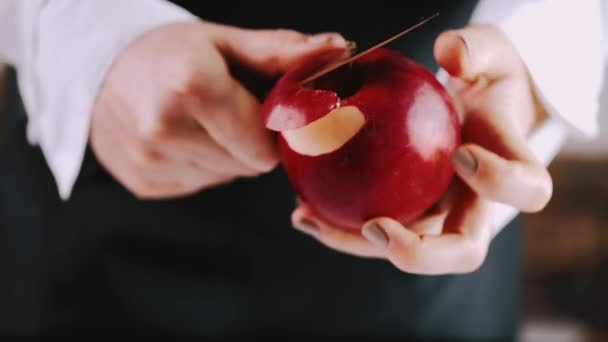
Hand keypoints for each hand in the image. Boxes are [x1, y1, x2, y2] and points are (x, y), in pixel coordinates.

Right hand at [90, 20, 349, 198]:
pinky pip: (200, 184)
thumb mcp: (224, 41)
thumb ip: (283, 51)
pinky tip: (182, 138)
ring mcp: (151, 162)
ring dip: (226, 155)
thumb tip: (340, 50)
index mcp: (192, 87)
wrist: (97, 66)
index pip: (266, 142)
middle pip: (249, 165)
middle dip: (250, 142)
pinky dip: (201, 165)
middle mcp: (166, 130)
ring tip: (201, 122)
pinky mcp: (145, 183)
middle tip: (228, 111)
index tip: (265, 111)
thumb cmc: (169, 51)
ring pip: (226, 177)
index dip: (274, 130)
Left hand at [291, 24, 552, 274]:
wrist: (475, 108)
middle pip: (463, 252)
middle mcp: (476, 205)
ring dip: (355, 244)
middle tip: (373, 226)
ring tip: (306, 217)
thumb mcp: (488, 52)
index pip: (525, 189)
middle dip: (421, 253)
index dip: (499, 182)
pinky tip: (302, 211)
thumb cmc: (486, 79)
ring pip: (406, 251)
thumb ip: (475, 48)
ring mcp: (440, 216)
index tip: (460, 153)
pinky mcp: (407, 215)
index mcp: (510, 167)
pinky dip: (338, 228)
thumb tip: (449, 56)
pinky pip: (374, 233)